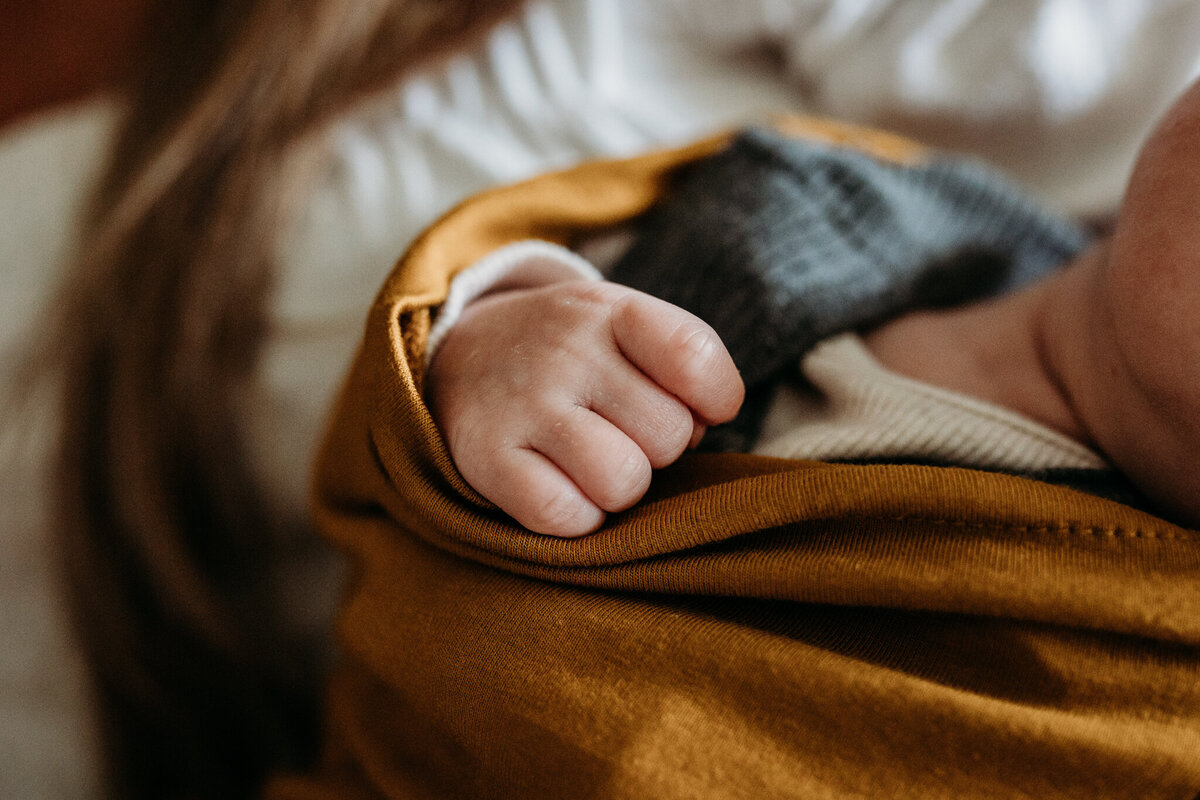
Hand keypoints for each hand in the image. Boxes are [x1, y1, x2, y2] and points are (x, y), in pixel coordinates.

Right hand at [426, 280, 743, 535]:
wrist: (463, 356)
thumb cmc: (574, 355)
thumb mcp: (625, 328)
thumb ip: (684, 364)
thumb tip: (703, 428)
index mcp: (609, 311)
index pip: (696, 358)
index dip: (714, 399)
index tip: (688, 402)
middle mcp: (564, 350)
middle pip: (671, 435)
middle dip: (659, 446)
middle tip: (621, 429)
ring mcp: (522, 404)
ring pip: (624, 481)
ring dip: (621, 487)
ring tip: (594, 461)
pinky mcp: (486, 458)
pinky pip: (567, 516)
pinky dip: (577, 516)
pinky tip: (562, 485)